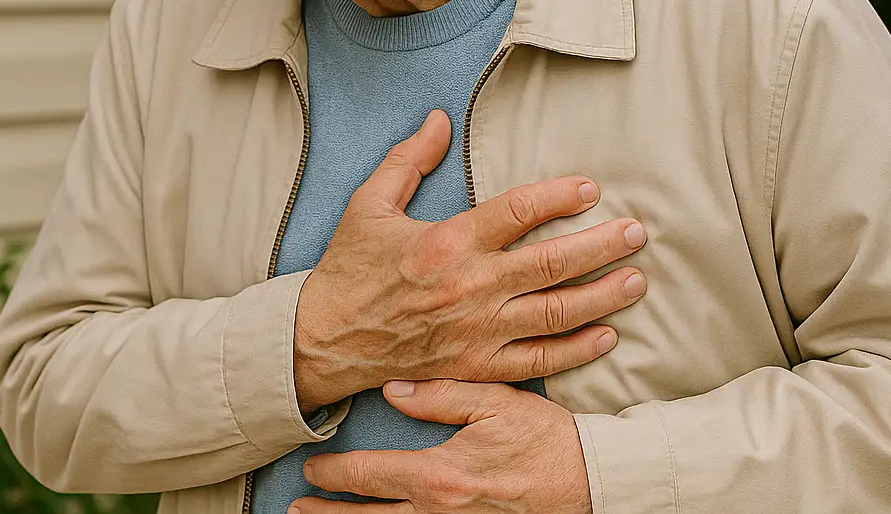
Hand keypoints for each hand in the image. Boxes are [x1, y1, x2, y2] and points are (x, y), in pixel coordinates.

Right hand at [294, 109, 646, 411]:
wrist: (324, 340)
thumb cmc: (349, 269)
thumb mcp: (369, 204)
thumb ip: (409, 159)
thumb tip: (440, 118)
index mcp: (447, 241)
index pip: (517, 211)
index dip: (559, 197)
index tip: (590, 188)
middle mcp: (469, 286)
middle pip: (551, 263)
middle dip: (600, 246)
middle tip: (637, 233)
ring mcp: (477, 331)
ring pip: (555, 313)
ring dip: (601, 296)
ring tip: (637, 279)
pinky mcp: (477, 365)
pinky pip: (538, 361)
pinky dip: (576, 350)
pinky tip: (606, 335)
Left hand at [295, 379, 591, 512]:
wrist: (593, 481)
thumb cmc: (547, 439)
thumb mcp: (495, 402)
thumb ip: (440, 395)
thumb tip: (391, 390)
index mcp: (440, 476)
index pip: (370, 475)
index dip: (334, 473)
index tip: (311, 468)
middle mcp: (440, 513)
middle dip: (329, 513)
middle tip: (297, 506)